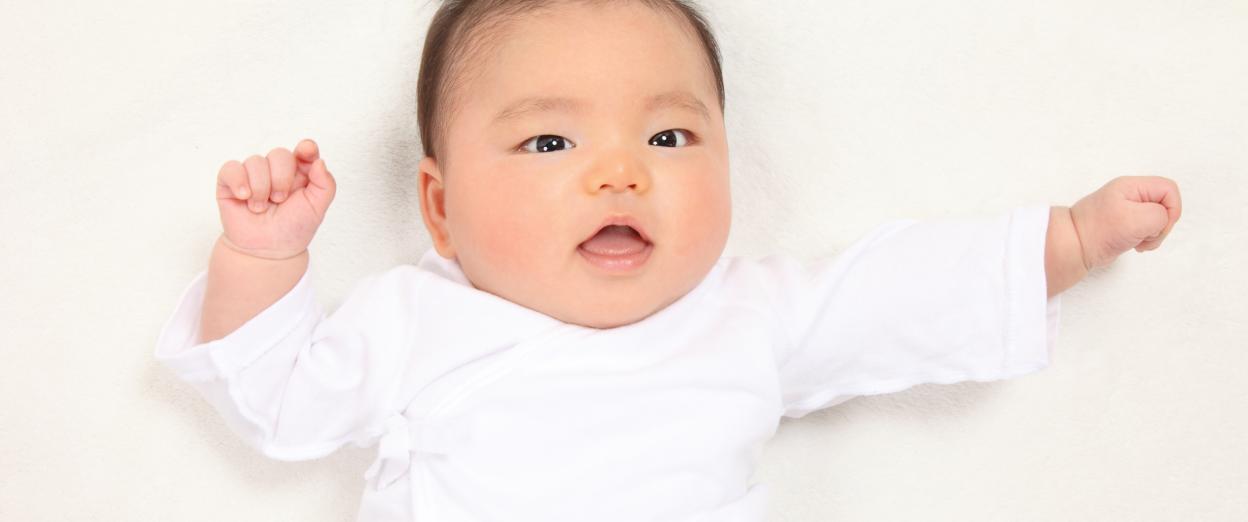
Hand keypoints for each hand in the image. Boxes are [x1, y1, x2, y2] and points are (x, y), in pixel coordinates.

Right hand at [215, 139, 336, 259]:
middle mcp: (276, 170)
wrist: (267, 250)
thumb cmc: (293, 228)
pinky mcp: (230, 182)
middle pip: (279, 154)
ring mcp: (253, 174)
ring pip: (255, 161)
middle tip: (280, 200)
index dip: (306, 148)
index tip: (307, 151)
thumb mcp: (317, 208)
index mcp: (300, 173)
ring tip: (261, 208)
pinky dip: (238, 181)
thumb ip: (325, 184)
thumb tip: (319, 161)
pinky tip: (244, 197)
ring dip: (261, 188)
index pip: (304, 150)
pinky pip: (231, 168)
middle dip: (281, 179)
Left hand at [1069, 176, 1181, 270]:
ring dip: (1154, 235)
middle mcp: (1130, 195)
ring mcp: (1128, 211)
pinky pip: (1147, 231)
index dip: (1172, 208)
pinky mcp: (1125, 226)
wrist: (1073, 247)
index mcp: (1132, 186)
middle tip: (1145, 236)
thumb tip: (1161, 220)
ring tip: (1138, 242)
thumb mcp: (1137, 219)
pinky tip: (1134, 246)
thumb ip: (1160, 215)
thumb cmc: (1099, 231)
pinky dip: (1146, 240)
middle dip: (1161, 225)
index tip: (1157, 225)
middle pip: (1165, 205)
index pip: (1169, 189)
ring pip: (1158, 220)